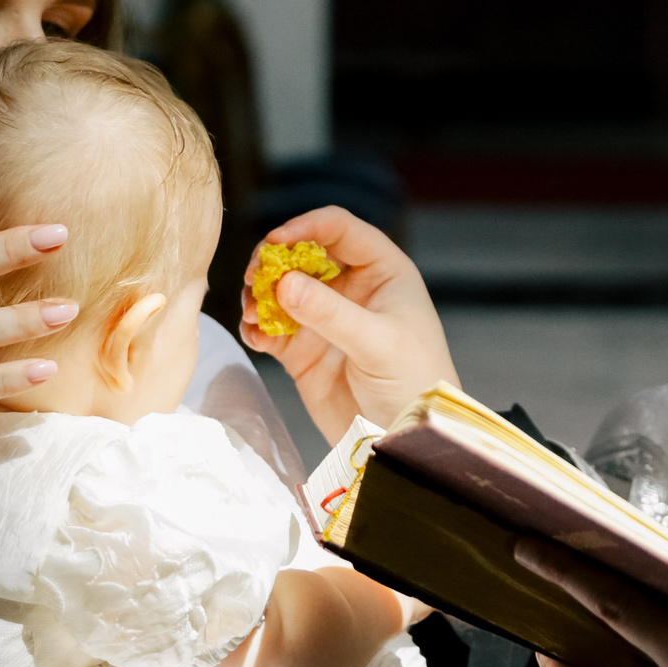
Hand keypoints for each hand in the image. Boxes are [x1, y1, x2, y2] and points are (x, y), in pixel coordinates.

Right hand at [237, 206, 457, 438]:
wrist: (407, 439)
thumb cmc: (414, 383)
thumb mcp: (378, 344)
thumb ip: (331, 313)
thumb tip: (283, 283)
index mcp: (382, 271)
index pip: (339, 229)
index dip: (305, 227)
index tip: (275, 243)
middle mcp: (351, 288)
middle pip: (301, 254)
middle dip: (272, 262)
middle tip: (253, 279)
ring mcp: (325, 318)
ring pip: (280, 289)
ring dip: (260, 295)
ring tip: (252, 314)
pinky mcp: (304, 350)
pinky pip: (271, 328)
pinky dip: (257, 327)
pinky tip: (255, 337)